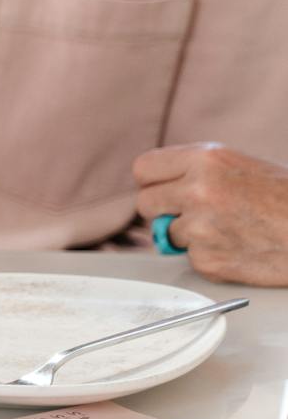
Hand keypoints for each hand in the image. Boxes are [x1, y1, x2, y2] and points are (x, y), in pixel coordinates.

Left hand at [134, 144, 287, 285]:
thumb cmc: (286, 198)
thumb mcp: (240, 165)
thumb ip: (196, 171)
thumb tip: (158, 185)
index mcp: (205, 159)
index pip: (144, 168)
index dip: (154, 182)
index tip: (164, 190)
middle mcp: (197, 190)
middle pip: (145, 203)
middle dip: (163, 211)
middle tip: (191, 213)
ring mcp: (200, 227)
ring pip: (168, 234)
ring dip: (190, 236)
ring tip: (229, 229)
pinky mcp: (207, 259)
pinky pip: (190, 258)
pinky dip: (210, 256)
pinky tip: (239, 247)